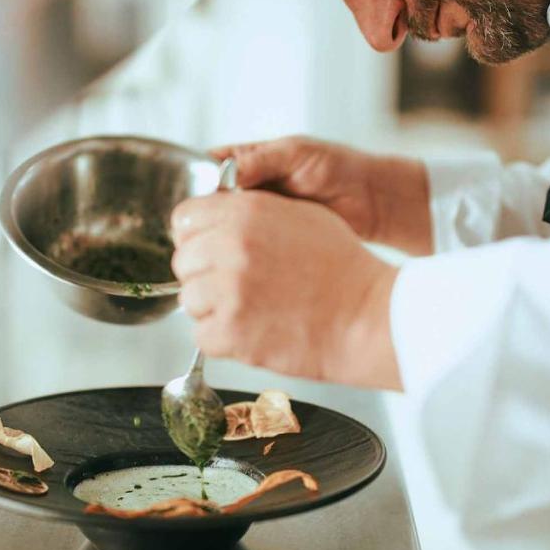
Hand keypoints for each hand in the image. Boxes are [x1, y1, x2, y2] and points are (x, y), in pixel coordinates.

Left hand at [171, 190, 402, 389]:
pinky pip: (201, 336)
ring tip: (251, 309)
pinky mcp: (230, 332)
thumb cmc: (342, 269)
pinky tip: (252, 331)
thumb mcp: (300, 215)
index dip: (196, 236)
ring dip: (213, 308)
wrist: (366, 317)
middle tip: (239, 286)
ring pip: (189, 300)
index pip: (184, 219)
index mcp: (246, 212)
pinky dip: (222, 339)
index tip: (209, 249)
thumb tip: (216, 215)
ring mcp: (228, 291)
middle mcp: (231, 247)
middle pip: (183, 261)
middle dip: (205, 274)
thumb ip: (251, 210)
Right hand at [211, 136, 432, 255]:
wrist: (371, 200)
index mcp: (246, 161)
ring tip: (213, 251)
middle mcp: (246, 190)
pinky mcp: (269, 241)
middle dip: (202, 219)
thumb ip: (260, 161)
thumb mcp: (296, 154)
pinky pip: (247, 246)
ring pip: (224, 229)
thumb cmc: (337, 166)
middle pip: (209, 205)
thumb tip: (224, 173)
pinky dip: (240, 253)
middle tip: (196, 234)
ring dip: (219, 239)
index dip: (193, 186)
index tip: (187, 205)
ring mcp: (257, 218)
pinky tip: (235, 262)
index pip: (205, 169)